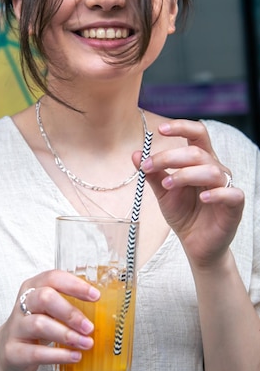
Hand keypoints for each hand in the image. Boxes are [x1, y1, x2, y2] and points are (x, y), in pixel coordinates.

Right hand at [0, 269, 98, 370]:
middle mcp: (22, 304)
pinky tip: (74, 356)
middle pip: (45, 298)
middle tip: (89, 326)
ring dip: (67, 334)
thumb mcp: (48, 309)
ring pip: (39, 324)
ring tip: (86, 343)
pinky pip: (36, 352)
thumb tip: (105, 308)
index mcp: (33, 287)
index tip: (95, 296)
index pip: (53, 277)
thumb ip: (68, 304)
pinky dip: (58, 355)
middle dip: (70, 312)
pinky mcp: (14, 351)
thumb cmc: (34, 326)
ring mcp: (16, 327)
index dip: (75, 285)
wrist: (6, 352)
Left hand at [132, 119, 244, 267]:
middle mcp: (215, 169)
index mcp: (200, 161)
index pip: (197, 134)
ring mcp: (226, 186)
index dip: (182, 127)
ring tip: (168, 184)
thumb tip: (136, 154)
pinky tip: (202, 199)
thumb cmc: (184, 213)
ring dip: (185, 174)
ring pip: (211, 170)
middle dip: (170, 156)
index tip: (160, 129)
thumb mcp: (163, 192)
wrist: (195, 244)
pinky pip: (231, 194)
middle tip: (149, 167)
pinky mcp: (234, 206)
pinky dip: (217, 194)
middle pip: (197, 152)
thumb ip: (152, 174)